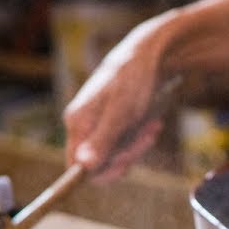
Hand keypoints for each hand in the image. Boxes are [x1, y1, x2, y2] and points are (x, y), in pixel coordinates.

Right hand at [62, 19, 167, 183]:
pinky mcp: (111, 123)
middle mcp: (82, 126)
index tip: (124, 166)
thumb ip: (102, 140)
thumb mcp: (120, 112)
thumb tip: (82, 166)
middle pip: (97, 163)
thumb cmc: (133, 80)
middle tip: (146, 139)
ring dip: (136, 146)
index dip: (98, 172)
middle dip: (125, 156)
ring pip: (114, 155)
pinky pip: (123, 143)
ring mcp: (96, 125)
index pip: (75, 166)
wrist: (148, 55)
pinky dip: (139, 138)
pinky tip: (153, 124)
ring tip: (152, 127)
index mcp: (77, 122)